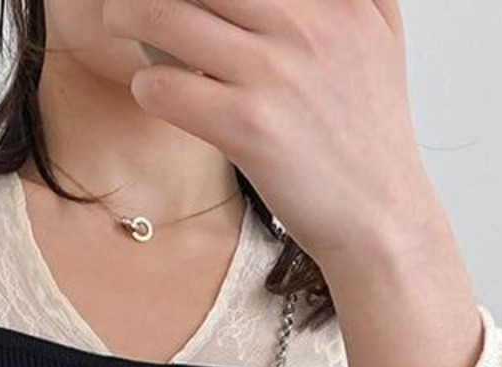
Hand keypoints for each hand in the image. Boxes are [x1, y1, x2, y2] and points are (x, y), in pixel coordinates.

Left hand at [103, 0, 440, 265]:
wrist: (378, 211)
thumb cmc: (370, 132)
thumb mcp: (381, 37)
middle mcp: (305, 26)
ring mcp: (273, 75)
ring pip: (169, 17)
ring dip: (130, 15)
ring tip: (120, 22)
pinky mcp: (247, 128)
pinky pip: (169, 88)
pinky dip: (147, 84)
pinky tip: (151, 90)